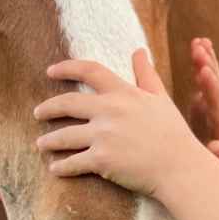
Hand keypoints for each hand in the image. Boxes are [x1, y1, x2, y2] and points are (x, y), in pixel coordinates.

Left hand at [34, 49, 196, 197]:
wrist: (180, 168)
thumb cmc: (173, 134)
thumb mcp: (161, 98)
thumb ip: (146, 74)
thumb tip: (139, 51)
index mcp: (124, 93)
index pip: (89, 71)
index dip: (67, 68)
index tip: (51, 71)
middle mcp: (110, 110)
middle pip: (68, 103)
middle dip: (48, 108)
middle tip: (38, 112)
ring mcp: (104, 135)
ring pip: (64, 136)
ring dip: (49, 141)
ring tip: (41, 144)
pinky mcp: (101, 160)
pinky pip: (72, 163)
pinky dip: (61, 167)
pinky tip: (55, 168)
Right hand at [188, 36, 218, 174]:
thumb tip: (217, 147)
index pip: (218, 104)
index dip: (211, 88)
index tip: (204, 71)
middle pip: (216, 87)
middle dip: (208, 66)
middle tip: (199, 46)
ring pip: (213, 82)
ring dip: (207, 61)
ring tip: (200, 41)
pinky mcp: (212, 108)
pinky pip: (208, 85)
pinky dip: (204, 68)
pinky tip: (200, 50)